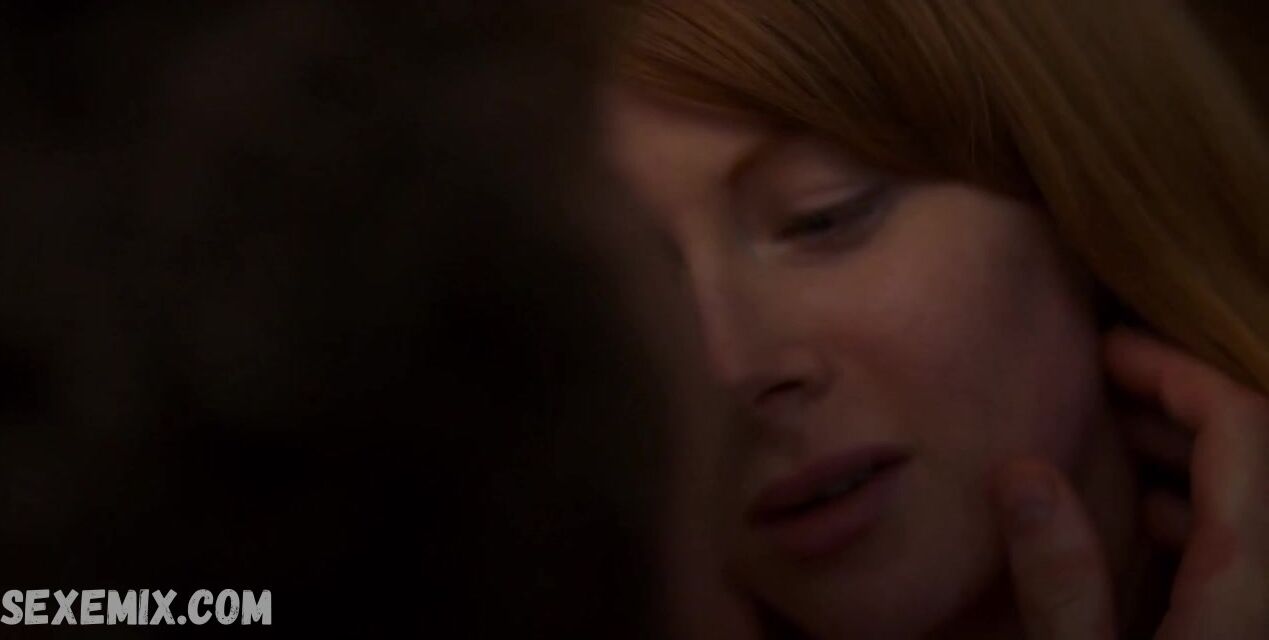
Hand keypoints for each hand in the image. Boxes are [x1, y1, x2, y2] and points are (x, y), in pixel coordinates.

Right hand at [989, 328, 1268, 638]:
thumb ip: (1060, 582)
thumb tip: (1020, 472)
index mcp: (1249, 585)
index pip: (1243, 429)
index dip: (1176, 372)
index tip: (1106, 349)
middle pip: (1252, 453)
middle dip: (1172, 406)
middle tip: (1093, 392)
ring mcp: (1261, 610)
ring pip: (1248, 499)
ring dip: (1182, 459)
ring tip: (1104, 449)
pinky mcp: (1241, 629)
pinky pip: (1238, 549)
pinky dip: (1192, 513)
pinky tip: (1134, 529)